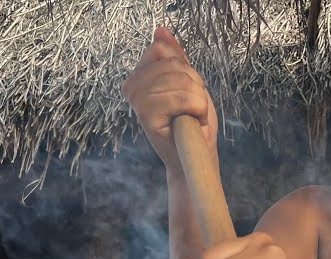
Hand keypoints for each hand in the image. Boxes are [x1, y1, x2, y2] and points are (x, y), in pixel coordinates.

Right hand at [122, 27, 218, 170]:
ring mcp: (137, 100)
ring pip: (182, 81)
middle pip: (175, 64)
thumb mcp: (188, 83)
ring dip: (198, 101)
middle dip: (195, 86)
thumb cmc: (192, 123)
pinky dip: (197, 110)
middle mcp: (132, 86)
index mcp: (140, 75)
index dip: (186, 70)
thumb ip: (174, 57)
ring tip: (192, 116)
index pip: (163, 49)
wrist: (194, 156)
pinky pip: (182, 98)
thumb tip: (161, 31)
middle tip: (192, 108)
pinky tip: (191, 123)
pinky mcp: (146, 115)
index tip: (188, 92)